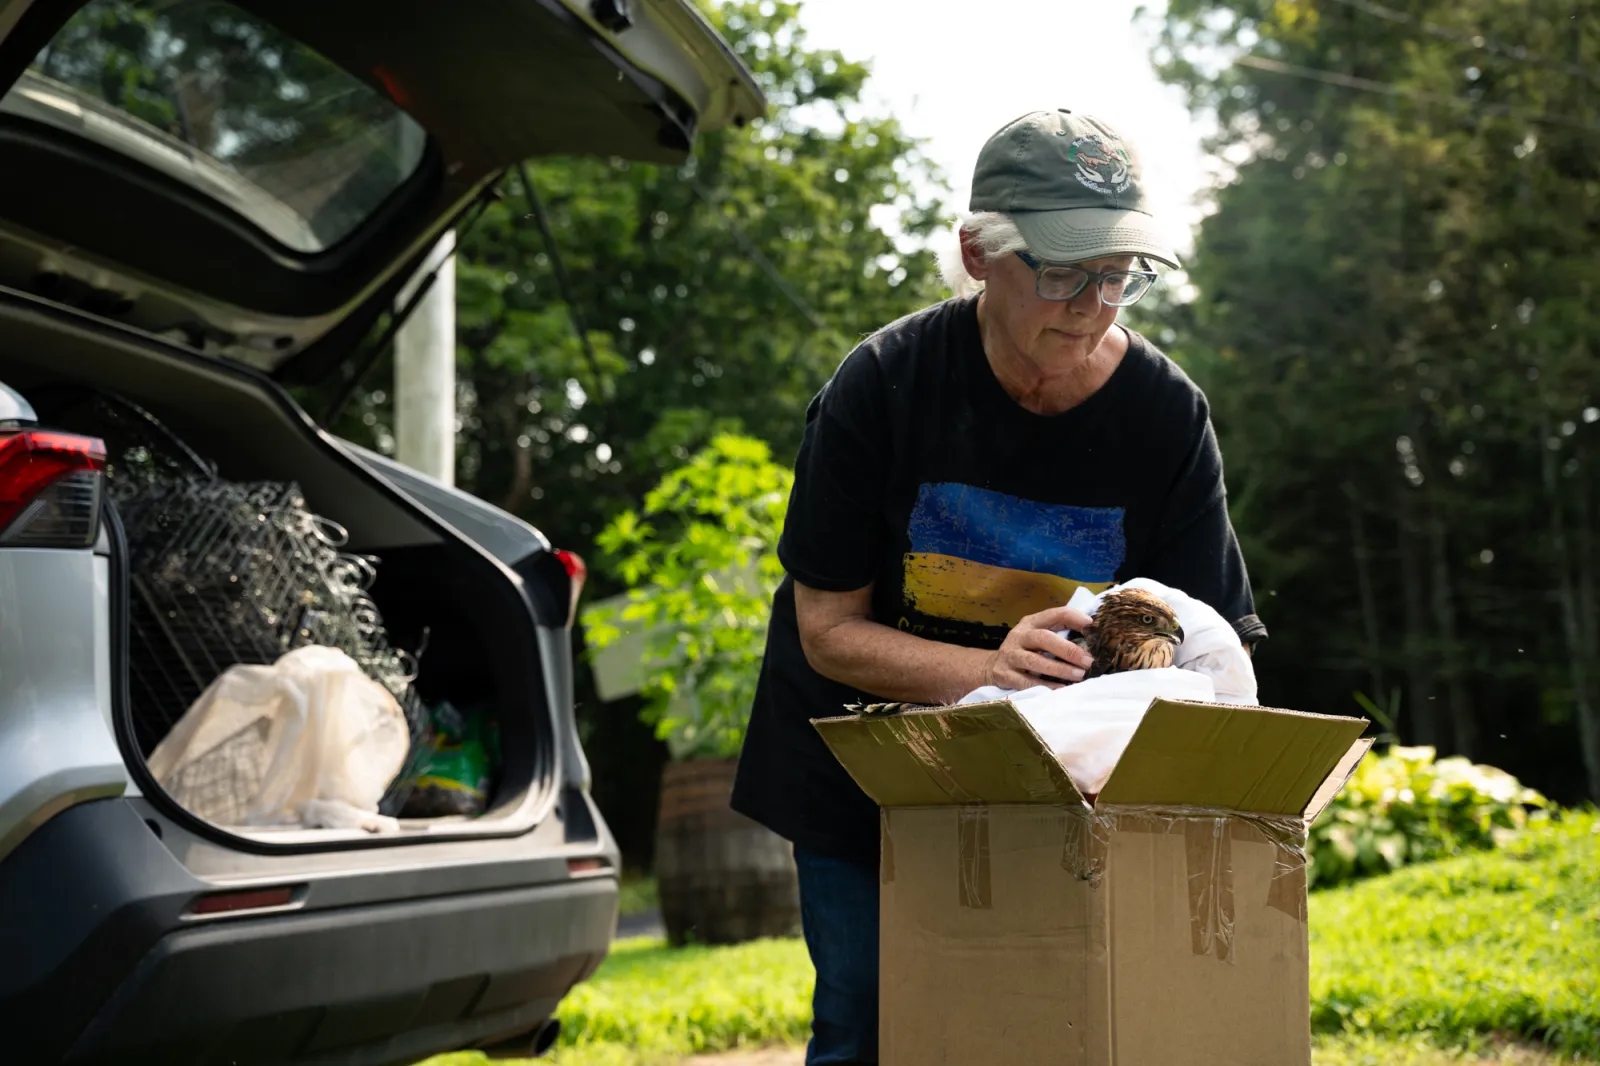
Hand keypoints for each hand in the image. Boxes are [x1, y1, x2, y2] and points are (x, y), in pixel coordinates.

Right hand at [980, 606, 1096, 689]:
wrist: (991, 667)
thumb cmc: (1026, 650)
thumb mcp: (1039, 636)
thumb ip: (1060, 632)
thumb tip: (1093, 633)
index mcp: (1031, 623)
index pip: (1054, 614)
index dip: (1073, 618)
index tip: (1091, 626)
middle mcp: (1018, 636)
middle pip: (1043, 638)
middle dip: (1067, 650)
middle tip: (1088, 661)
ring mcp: (1009, 655)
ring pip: (1034, 661)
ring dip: (1059, 669)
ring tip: (1079, 675)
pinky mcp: (1004, 674)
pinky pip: (1026, 682)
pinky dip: (1044, 686)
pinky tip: (1060, 690)